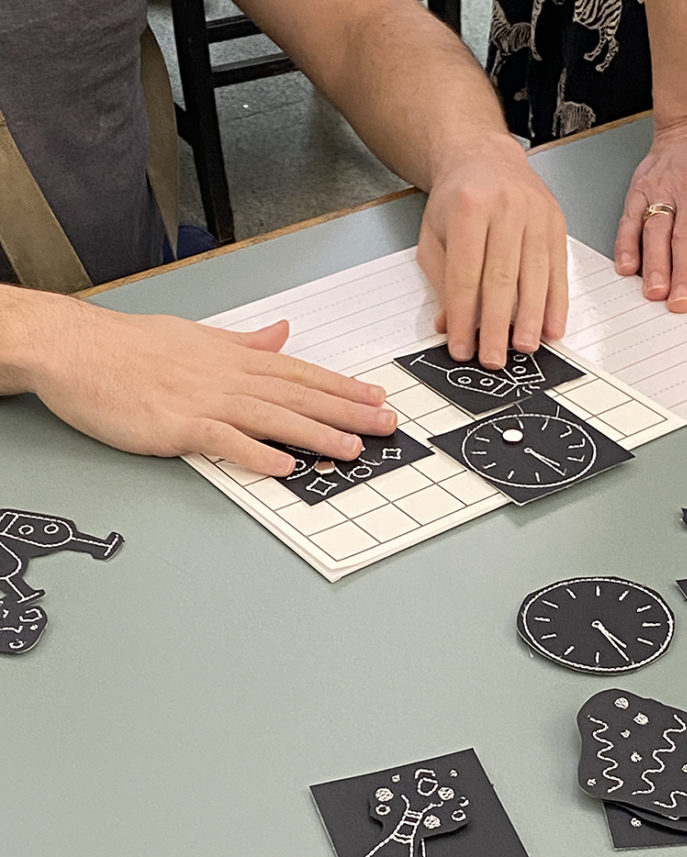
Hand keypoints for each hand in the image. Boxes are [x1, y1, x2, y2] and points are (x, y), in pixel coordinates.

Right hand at [11, 293, 395, 475]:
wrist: (76, 348)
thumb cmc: (130, 345)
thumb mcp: (196, 335)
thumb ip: (243, 341)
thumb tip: (281, 334)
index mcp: (233, 356)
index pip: (300, 372)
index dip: (341, 386)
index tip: (374, 398)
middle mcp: (227, 376)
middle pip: (298, 394)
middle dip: (346, 411)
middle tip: (384, 426)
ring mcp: (204, 400)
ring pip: (272, 417)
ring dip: (314, 434)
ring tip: (351, 449)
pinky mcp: (177, 425)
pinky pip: (224, 441)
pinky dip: (257, 454)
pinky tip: (285, 467)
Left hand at [416, 133, 567, 369]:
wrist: (486, 157)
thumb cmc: (456, 201)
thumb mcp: (435, 236)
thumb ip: (442, 281)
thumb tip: (449, 326)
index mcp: (469, 209)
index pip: (466, 274)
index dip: (464, 316)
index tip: (462, 348)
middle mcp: (506, 208)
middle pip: (502, 278)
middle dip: (497, 325)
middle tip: (494, 359)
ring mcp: (536, 214)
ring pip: (535, 275)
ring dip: (530, 319)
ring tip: (525, 349)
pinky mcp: (556, 223)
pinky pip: (558, 269)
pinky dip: (556, 303)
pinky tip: (552, 327)